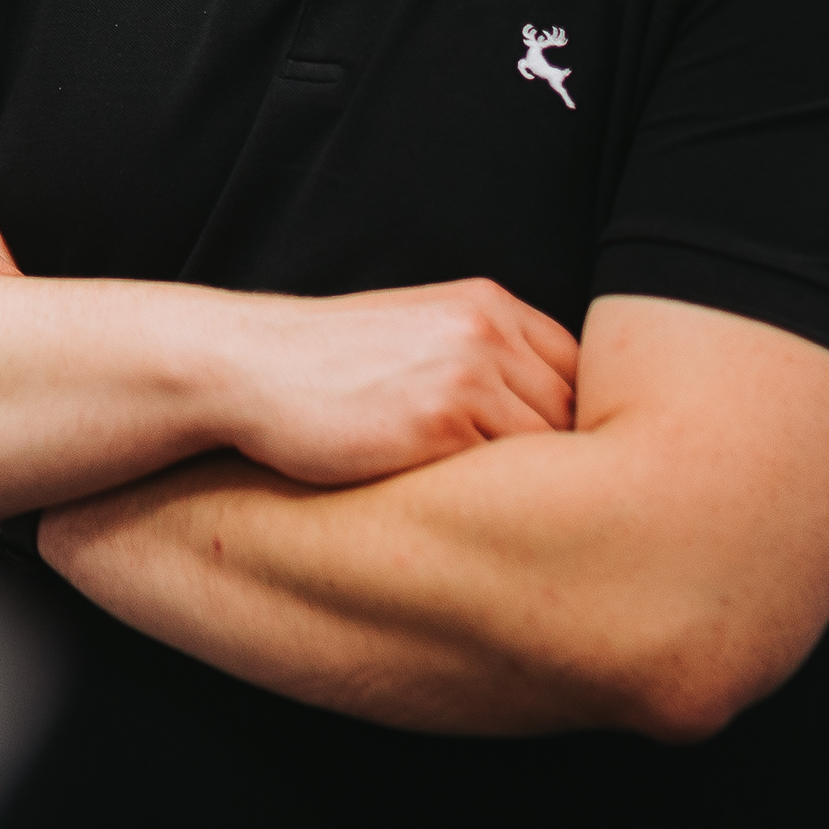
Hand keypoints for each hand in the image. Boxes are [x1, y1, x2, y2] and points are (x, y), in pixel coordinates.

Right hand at [221, 279, 580, 486]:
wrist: (247, 368)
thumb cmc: (329, 366)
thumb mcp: (417, 332)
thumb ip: (483, 356)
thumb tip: (550, 421)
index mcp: (486, 304)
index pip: (580, 368)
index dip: (576, 423)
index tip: (560, 464)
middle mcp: (485, 331)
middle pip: (573, 413)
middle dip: (565, 464)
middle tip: (543, 508)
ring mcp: (466, 376)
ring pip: (546, 452)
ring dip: (533, 491)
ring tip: (511, 524)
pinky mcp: (438, 425)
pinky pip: (502, 479)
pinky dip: (494, 504)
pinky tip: (471, 521)